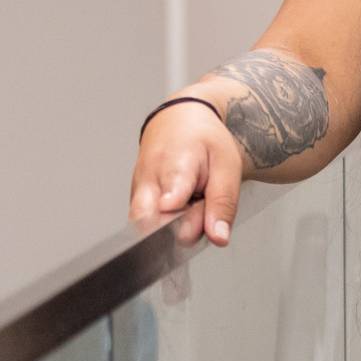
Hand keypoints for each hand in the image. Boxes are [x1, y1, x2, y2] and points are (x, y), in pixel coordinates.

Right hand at [129, 97, 245, 246]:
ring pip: (151, 231)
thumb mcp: (227, 166)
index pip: (168, 205)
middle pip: (153, 228)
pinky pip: (149, 226)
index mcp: (173, 166)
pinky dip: (167, 223)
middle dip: (181, 230)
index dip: (185, 219)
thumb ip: (222, 204)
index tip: (197, 221)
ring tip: (191, 202)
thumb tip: (218, 238)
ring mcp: (135, 194)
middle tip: (200, 205)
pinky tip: (179, 206)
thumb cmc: (203, 141)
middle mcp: (146, 182)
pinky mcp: (133, 204)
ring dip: (175, 226)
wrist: (177, 122)